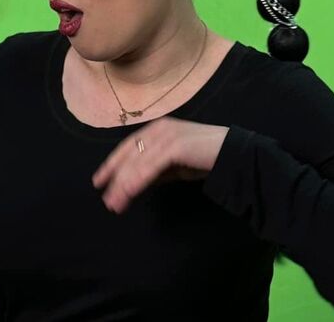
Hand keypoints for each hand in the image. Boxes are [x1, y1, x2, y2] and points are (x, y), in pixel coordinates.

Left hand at [92, 116, 228, 213]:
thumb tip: (135, 182)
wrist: (234, 154)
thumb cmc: (205, 158)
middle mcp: (159, 130)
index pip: (128, 147)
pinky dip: (138, 180)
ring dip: (124, 185)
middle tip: (107, 201)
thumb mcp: (174, 165)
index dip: (111, 164)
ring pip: (137, 162)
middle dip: (115, 179)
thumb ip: (156, 170)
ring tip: (116, 204)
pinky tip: (130, 192)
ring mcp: (167, 136)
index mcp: (157, 130)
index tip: (99, 181)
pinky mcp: (176, 145)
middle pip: (129, 155)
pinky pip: (150, 165)